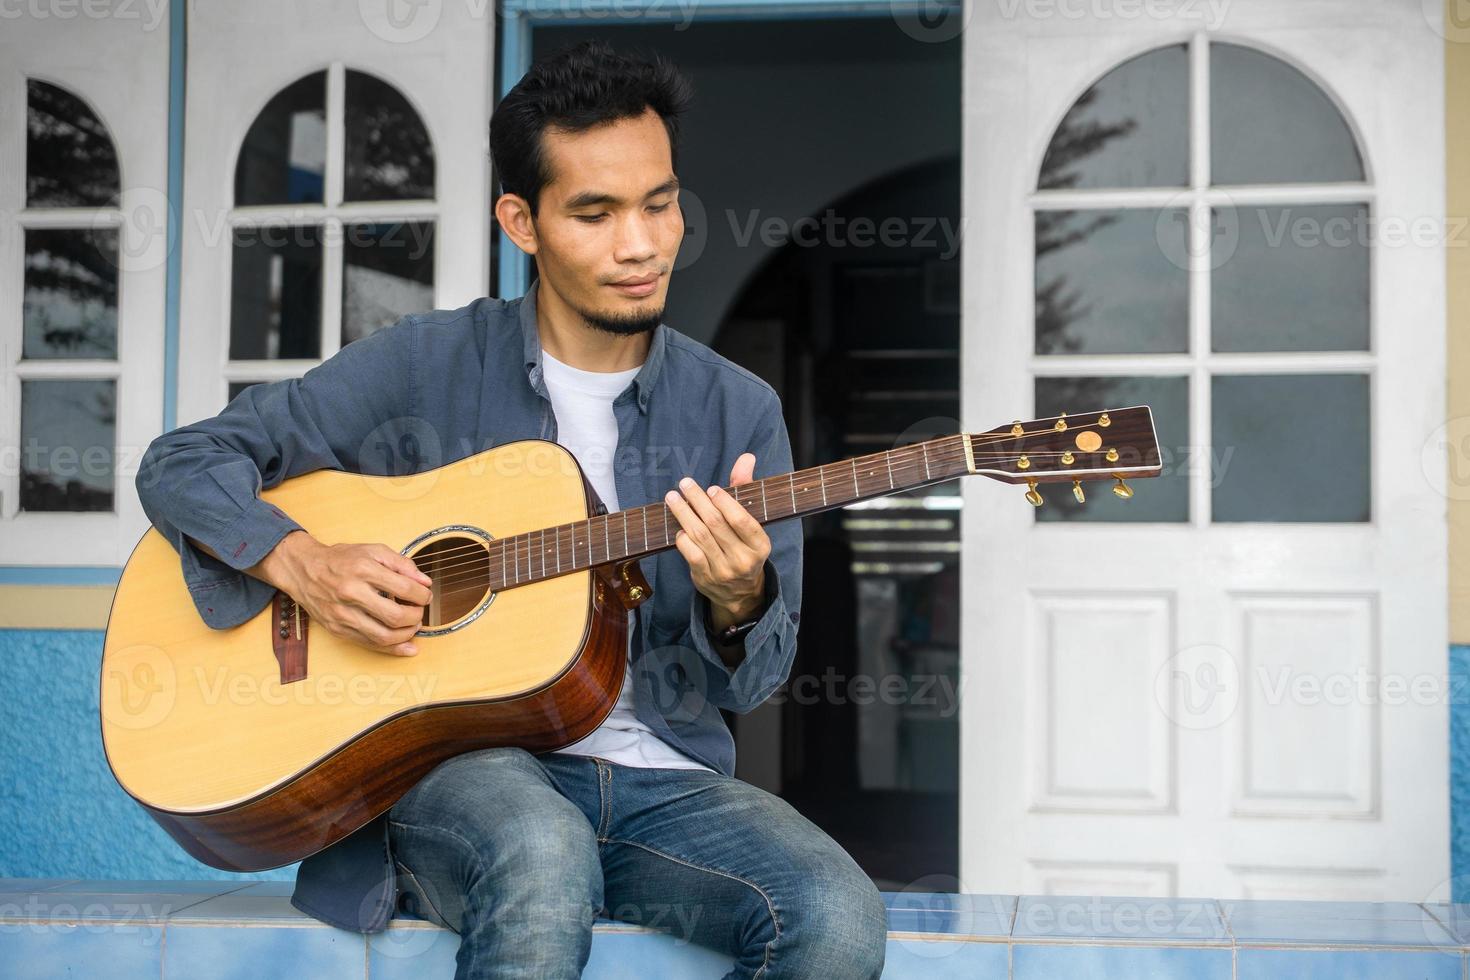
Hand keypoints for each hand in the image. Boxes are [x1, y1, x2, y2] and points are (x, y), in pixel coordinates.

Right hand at [254, 530, 432, 655]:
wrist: (303, 569)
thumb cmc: (340, 559)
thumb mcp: (372, 550)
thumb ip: (402, 564)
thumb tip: (425, 582)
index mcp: (363, 569)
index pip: (404, 588)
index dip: (422, 595)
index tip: (425, 596)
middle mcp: (351, 593)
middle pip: (395, 616)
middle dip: (416, 617)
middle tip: (419, 611)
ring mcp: (342, 614)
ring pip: (383, 636)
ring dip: (406, 635)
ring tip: (412, 625)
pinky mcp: (337, 629)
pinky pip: (369, 644)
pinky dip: (391, 649)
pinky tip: (406, 646)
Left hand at [663, 452, 770, 632]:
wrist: (740, 592)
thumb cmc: (744, 547)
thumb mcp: (751, 522)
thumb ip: (745, 489)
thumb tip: (746, 457)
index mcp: (760, 545)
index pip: (742, 520)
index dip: (725, 502)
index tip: (710, 489)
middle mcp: (743, 559)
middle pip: (716, 524)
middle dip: (697, 500)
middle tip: (684, 484)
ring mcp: (723, 571)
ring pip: (700, 536)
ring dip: (683, 513)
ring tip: (672, 497)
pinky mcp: (705, 578)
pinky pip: (690, 553)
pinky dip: (682, 537)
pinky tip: (679, 525)